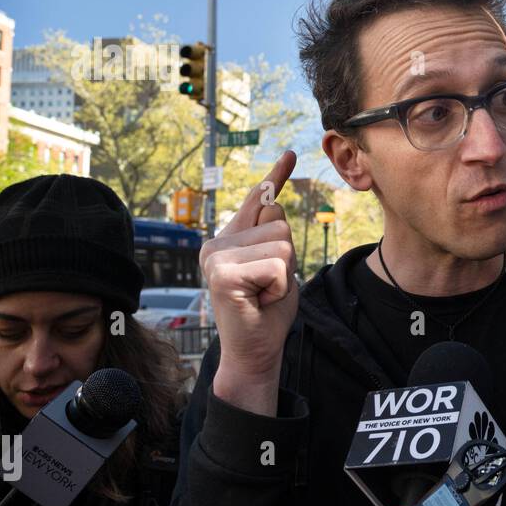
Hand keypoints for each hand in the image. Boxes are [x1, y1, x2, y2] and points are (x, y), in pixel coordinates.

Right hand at [204, 151, 298, 414]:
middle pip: (279, 222)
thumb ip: (274, 237)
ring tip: (263, 294)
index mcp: (230, 239)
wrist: (254, 351)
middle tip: (268, 286)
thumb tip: (272, 200)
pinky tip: (259, 300)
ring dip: (283, 275)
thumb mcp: (278, 267)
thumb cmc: (268, 312)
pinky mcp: (222, 274)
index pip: (257, 200)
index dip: (275, 177)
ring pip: (281, 244)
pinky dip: (278, 286)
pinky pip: (276, 265)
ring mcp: (216, 256)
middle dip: (286, 258)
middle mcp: (217, 243)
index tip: (289, 155)